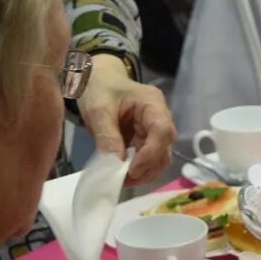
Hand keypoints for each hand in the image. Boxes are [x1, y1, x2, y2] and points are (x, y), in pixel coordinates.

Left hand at [78, 55, 175, 185]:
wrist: (96, 79)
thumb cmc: (98, 89)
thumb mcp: (98, 110)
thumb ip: (107, 136)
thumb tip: (115, 165)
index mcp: (152, 103)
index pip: (162, 131)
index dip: (150, 155)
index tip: (131, 171)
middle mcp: (159, 117)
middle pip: (165, 148)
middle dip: (147, 168)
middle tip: (123, 180)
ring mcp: (154, 129)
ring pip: (160, 157)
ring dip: (144, 172)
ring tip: (122, 179)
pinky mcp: (146, 138)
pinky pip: (148, 158)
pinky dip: (138, 169)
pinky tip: (123, 174)